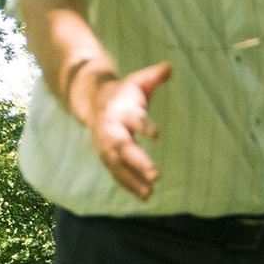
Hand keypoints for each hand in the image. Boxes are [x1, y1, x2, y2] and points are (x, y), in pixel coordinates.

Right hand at [82, 60, 169, 201]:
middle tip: (156, 175)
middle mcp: (111, 129)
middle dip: (138, 162)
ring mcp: (105, 145)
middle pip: (122, 148)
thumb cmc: (125, 92)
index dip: (144, 125)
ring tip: (150, 194)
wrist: (94, 100)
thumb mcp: (138, 81)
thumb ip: (153, 76)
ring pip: (118, 165)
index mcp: (121, 110)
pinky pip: (116, 173)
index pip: (133, 119)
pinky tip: (145, 196)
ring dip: (133, 180)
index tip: (157, 134)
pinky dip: (129, 185)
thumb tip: (170, 67)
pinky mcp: (106, 156)